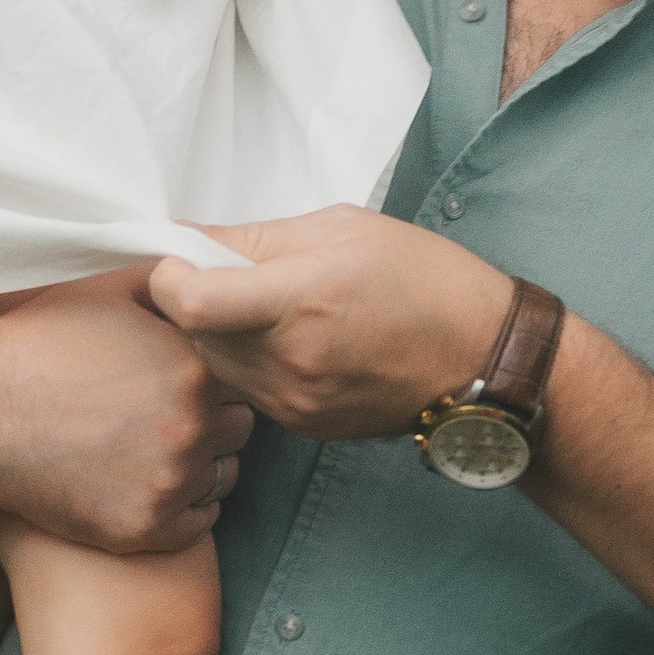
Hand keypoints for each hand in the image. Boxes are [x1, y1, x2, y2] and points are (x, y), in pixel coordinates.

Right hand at [0, 270, 256, 554]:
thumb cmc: (36, 345)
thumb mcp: (104, 290)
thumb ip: (170, 281)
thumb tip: (209, 270)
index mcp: (191, 367)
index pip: (240, 378)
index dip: (209, 377)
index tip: (175, 378)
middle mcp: (190, 427)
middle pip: (236, 429)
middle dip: (208, 420)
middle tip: (158, 414)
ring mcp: (169, 483)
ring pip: (220, 476)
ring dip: (196, 464)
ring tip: (146, 447)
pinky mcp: (145, 529)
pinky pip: (198, 523)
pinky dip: (179, 507)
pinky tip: (143, 481)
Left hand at [148, 209, 512, 441]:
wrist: (484, 357)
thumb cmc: (425, 280)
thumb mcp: (342, 229)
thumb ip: (254, 238)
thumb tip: (186, 237)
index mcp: (300, 301)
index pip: (188, 302)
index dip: (169, 274)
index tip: (185, 257)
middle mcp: (290, 362)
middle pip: (191, 333)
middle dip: (191, 298)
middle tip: (225, 272)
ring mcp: (294, 402)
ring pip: (213, 365)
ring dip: (218, 331)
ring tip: (265, 304)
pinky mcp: (302, 425)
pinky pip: (247, 388)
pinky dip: (249, 360)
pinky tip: (289, 337)